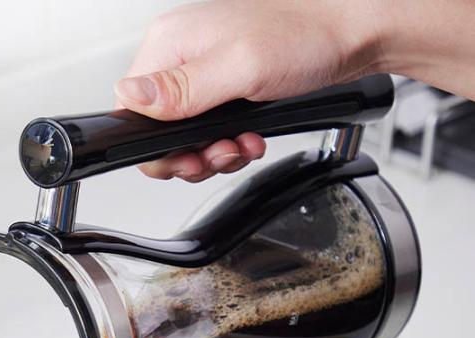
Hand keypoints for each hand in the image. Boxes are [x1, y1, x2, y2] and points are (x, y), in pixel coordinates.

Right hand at [115, 0, 385, 179]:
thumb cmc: (306, 37)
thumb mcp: (238, 67)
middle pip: (157, 133)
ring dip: (214, 156)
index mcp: (169, 44)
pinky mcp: (222, 90)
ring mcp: (201, 75)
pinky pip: (208, 134)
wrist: (352, 35)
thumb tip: (129, 97)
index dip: (155, 149)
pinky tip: (250, 139)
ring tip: (242, 146)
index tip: (187, 158)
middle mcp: (180, 58)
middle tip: (218, 156)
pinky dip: (229, 147)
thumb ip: (181, 89)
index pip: (131, 112)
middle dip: (190, 157)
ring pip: (184, 141)